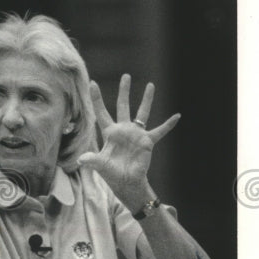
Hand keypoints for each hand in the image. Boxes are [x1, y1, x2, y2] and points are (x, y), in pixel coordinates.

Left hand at [77, 74, 179, 207]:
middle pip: (123, 106)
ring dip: (146, 100)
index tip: (93, 83)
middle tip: (126, 76)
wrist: (126, 182)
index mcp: (109, 132)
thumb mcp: (100, 165)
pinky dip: (168, 124)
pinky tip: (177, 116)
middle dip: (124, 91)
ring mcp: (136, 134)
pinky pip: (160, 131)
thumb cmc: (111, 173)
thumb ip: (91, 160)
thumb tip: (80, 160)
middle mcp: (123, 129)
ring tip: (150, 85)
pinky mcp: (147, 142)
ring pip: (142, 113)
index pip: (101, 112)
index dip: (97, 98)